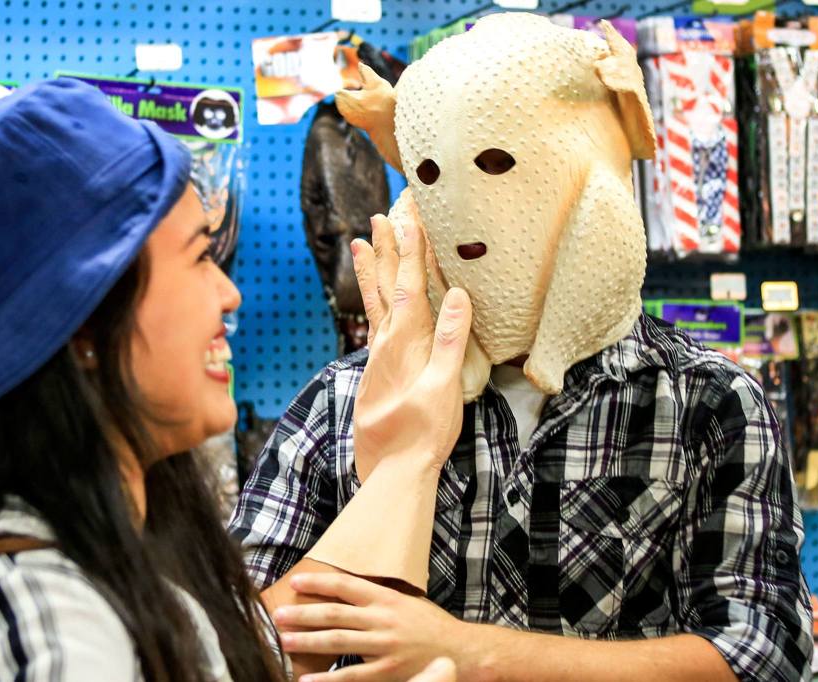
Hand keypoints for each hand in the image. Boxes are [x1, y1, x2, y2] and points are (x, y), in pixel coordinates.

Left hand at [274, 572, 465, 681]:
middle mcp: (383, 619)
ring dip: (308, 641)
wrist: (461, 652)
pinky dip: (328, 678)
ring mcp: (384, 646)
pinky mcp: (388, 671)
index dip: (318, 582)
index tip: (295, 582)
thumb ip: (378, 597)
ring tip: (284, 640)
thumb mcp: (406, 601)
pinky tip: (307, 680)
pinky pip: (352, 676)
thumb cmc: (430, 626)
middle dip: (303, 613)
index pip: (345, 585)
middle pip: (335, 614)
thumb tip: (345, 589)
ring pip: (338, 642)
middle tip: (278, 613)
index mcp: (386, 598)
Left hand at [351, 214, 472, 480]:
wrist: (391, 469)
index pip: (408, 285)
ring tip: (360, 243)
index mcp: (405, 342)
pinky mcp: (376, 371)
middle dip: (388, 248)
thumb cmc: (423, 434)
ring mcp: (378, 357)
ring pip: (372, 303)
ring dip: (370, 270)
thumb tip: (458, 295)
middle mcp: (385, 343)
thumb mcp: (444, 388)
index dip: (412, 250)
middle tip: (381, 216)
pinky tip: (371, 300)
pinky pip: (372, 323)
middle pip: (386, 286)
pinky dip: (371, 301)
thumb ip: (450, 341)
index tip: (410, 217)